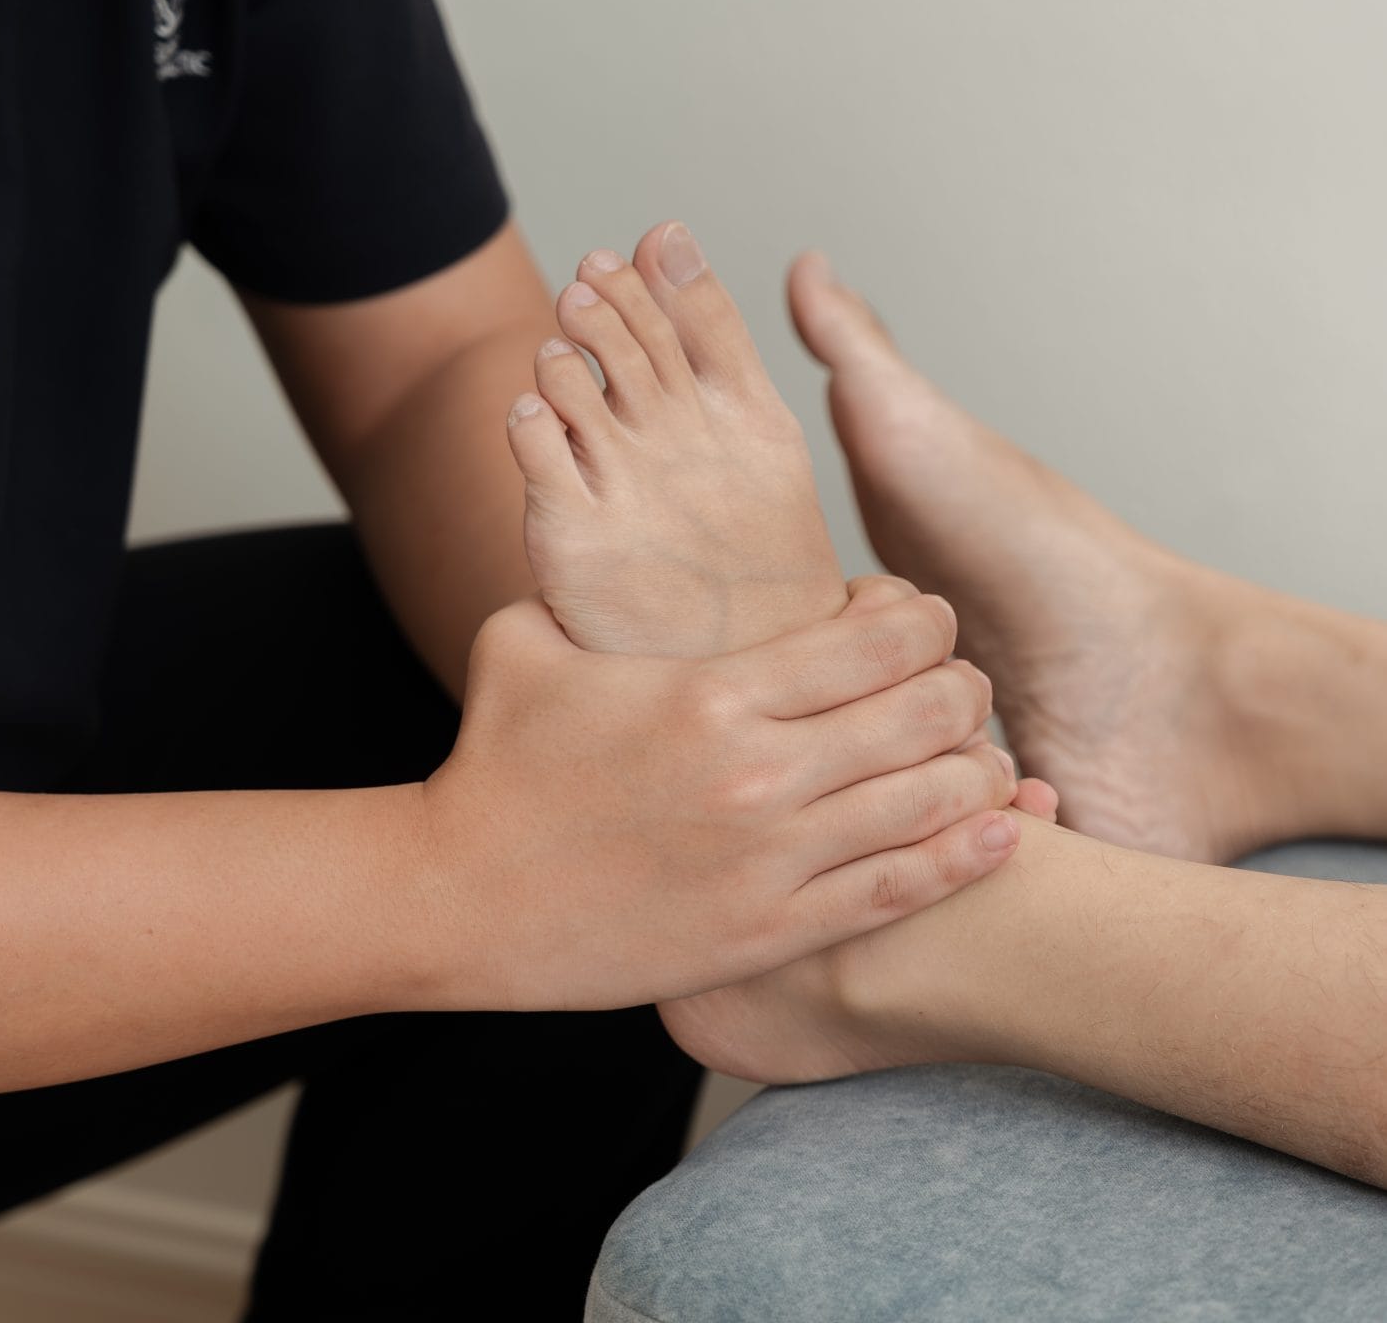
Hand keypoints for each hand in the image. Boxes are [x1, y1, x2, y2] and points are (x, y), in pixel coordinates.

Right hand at [418, 588, 1021, 1011]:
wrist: (456, 897)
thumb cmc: (490, 763)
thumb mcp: (528, 640)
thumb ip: (582, 582)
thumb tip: (600, 528)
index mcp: (712, 691)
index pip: (876, 637)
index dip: (920, 616)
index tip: (915, 617)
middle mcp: (757, 772)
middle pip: (925, 710)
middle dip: (961, 685)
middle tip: (957, 682)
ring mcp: (769, 860)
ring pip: (933, 801)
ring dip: (976, 768)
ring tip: (978, 753)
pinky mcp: (768, 932)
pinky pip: (901, 891)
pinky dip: (968, 857)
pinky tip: (1003, 831)